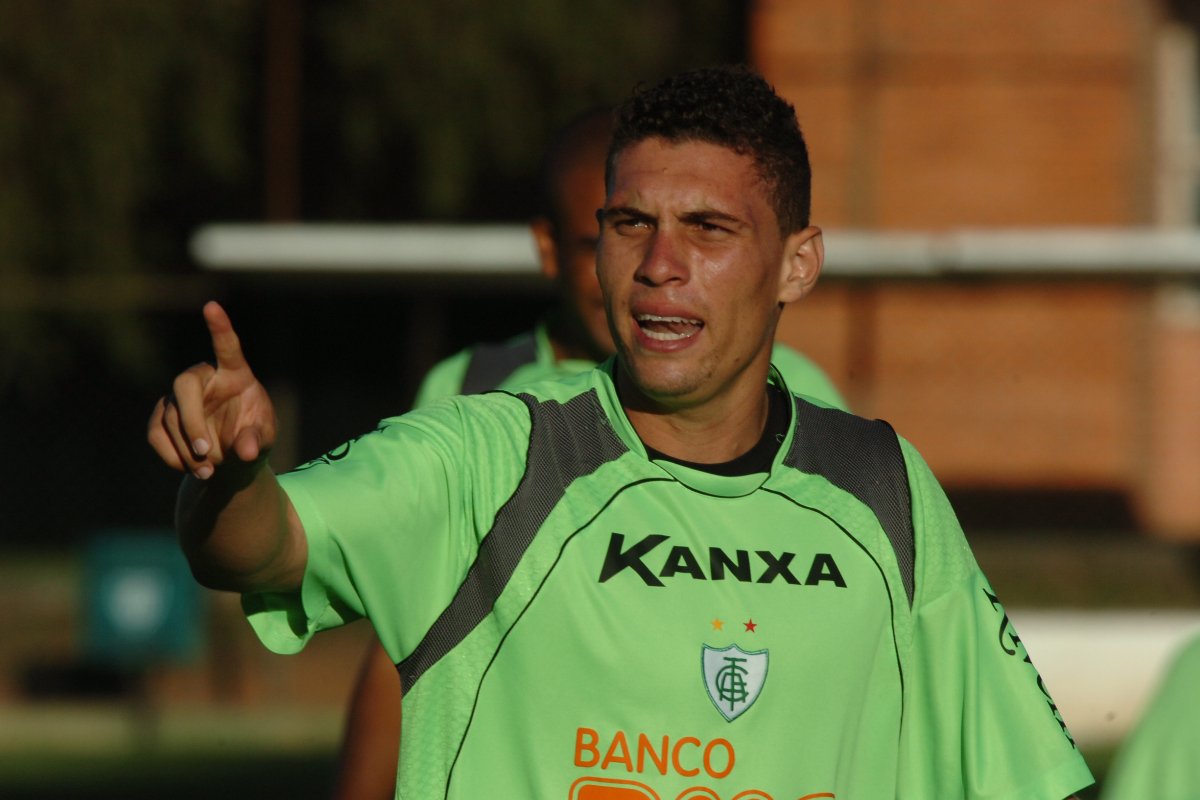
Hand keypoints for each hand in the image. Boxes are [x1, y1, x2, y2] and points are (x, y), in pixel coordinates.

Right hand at [147, 301, 276, 479]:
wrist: (233, 458)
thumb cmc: (253, 437)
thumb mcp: (264, 439)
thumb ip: (257, 440)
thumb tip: (246, 450)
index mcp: (235, 373)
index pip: (227, 346)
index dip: (219, 327)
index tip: (212, 306)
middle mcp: (203, 378)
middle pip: (184, 384)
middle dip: (191, 420)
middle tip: (206, 452)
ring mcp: (178, 397)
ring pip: (170, 416)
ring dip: (187, 449)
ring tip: (210, 470)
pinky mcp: (162, 417)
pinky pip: (156, 434)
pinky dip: (172, 456)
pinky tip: (192, 468)